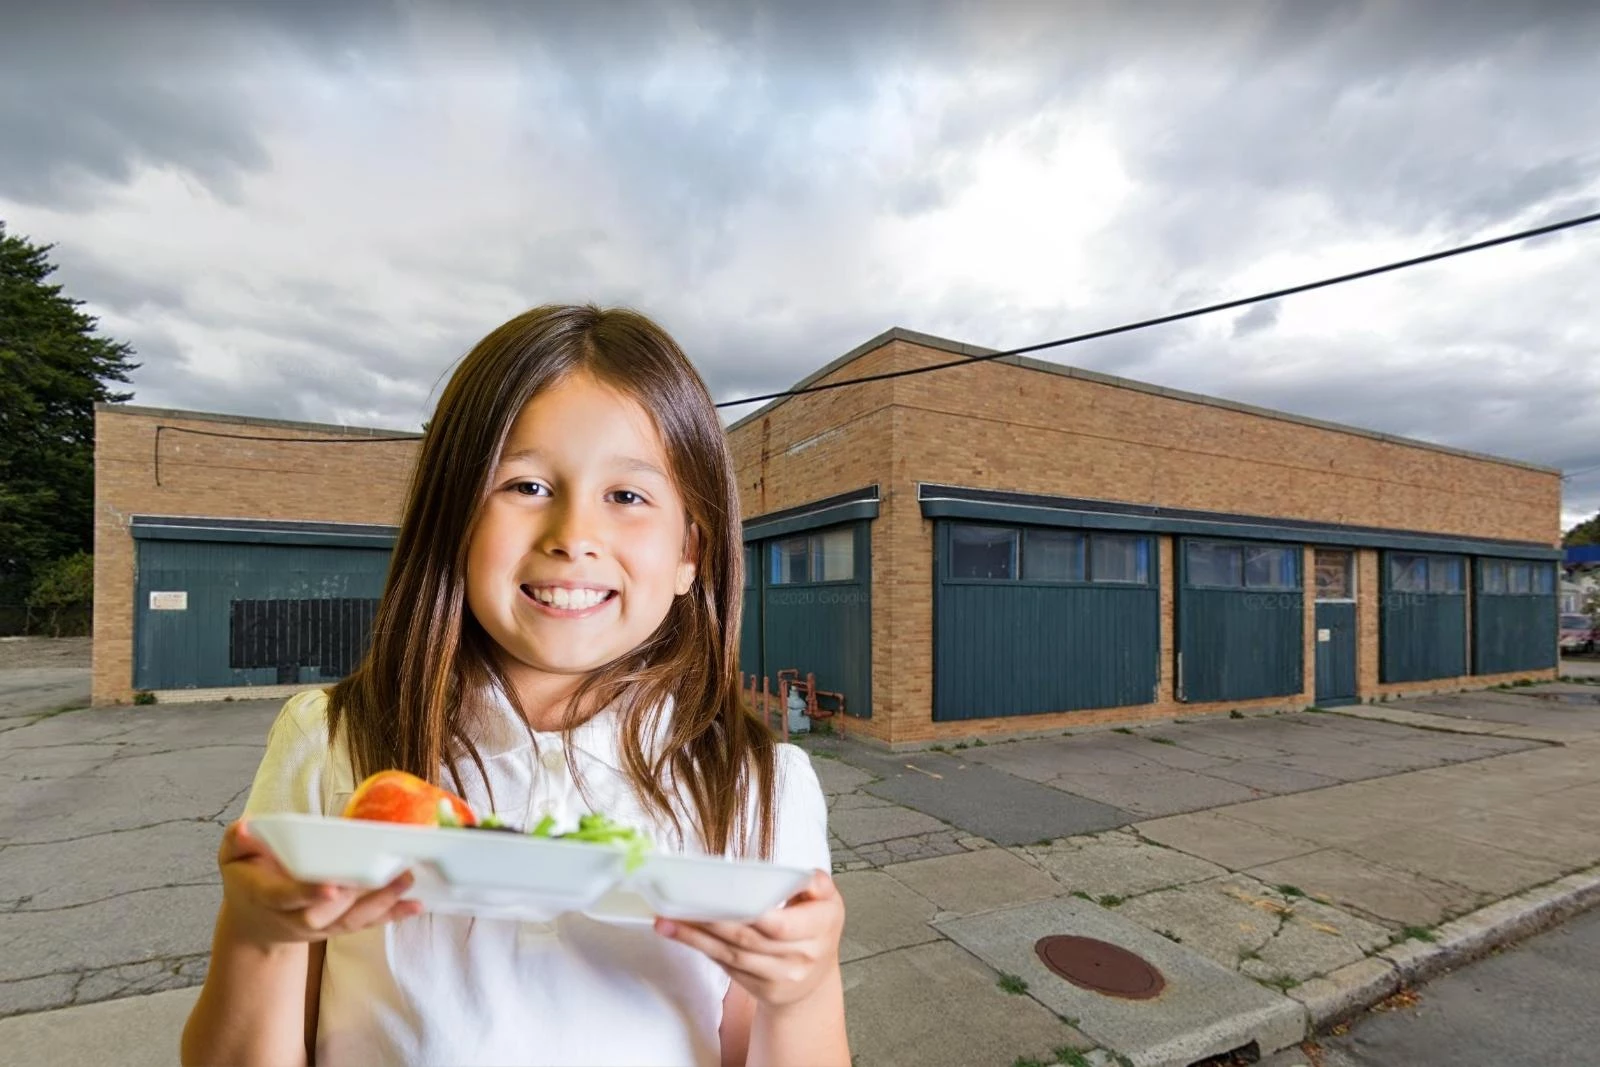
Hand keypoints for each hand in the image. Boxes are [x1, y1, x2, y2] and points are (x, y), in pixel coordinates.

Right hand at [217, 817, 422, 948]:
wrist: (255, 923)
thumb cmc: (248, 879)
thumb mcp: (232, 858)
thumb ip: (237, 841)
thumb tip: (245, 829)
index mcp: (267, 896)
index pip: (287, 896)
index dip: (308, 893)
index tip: (331, 886)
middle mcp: (295, 917)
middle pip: (326, 913)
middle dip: (356, 896)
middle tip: (386, 874)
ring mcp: (318, 926)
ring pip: (351, 921)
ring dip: (382, 903)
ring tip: (407, 880)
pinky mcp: (337, 927)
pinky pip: (365, 924)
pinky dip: (392, 915)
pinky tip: (416, 904)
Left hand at [654, 870, 844, 1008]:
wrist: (815, 980)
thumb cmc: (817, 928)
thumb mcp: (828, 902)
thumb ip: (816, 884)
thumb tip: (801, 874)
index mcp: (819, 929)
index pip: (781, 926)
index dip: (751, 915)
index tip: (722, 898)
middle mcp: (800, 957)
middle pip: (748, 940)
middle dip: (711, 922)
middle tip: (679, 904)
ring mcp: (778, 977)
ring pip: (732, 955)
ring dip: (696, 937)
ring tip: (667, 920)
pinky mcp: (759, 989)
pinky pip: (727, 967)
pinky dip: (703, 948)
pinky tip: (681, 934)